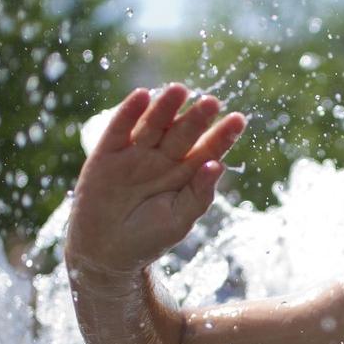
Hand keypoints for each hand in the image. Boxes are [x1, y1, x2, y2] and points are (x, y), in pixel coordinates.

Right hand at [65, 84, 245, 277]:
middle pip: (182, 133)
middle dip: (196, 118)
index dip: (222, 135)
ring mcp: (135, 153)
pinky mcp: (107, 153)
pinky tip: (142, 96)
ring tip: (179, 90)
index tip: (238, 120)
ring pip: (153, 125)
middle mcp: (162, 158)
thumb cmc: (149, 239)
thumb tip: (218, 165)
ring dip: (165, 107)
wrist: (106, 252)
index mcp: (185, 172)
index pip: (207, 148)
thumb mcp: (179, 221)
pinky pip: (119, 129)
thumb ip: (200, 195)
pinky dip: (129, 112)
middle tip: (212, 102)